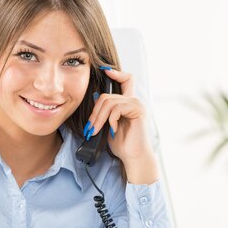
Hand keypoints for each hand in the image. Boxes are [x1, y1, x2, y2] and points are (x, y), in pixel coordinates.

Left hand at [86, 68, 158, 183]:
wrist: (132, 157)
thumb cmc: (122, 143)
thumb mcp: (108, 125)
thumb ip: (104, 111)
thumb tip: (95, 96)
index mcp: (127, 103)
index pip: (126, 79)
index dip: (116, 73)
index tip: (105, 70)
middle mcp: (133, 101)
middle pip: (107, 95)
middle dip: (95, 112)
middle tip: (90, 127)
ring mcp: (137, 104)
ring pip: (109, 102)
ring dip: (99, 118)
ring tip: (95, 131)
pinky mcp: (138, 110)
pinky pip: (117, 108)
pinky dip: (110, 120)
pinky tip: (112, 130)